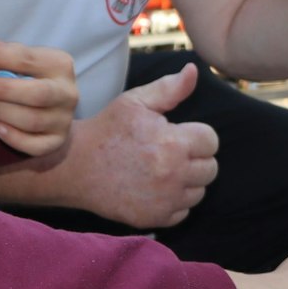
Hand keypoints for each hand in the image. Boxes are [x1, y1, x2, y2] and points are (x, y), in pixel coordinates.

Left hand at [0, 37, 76, 156]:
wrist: (54, 113)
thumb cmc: (32, 81)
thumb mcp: (20, 61)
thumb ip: (0, 51)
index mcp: (60, 64)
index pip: (27, 58)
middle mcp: (67, 92)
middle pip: (38, 93)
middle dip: (2, 90)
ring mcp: (64, 119)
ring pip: (33, 120)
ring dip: (2, 112)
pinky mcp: (57, 142)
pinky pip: (35, 145)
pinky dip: (13, 137)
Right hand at [67, 64, 218, 228]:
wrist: (76, 167)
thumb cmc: (108, 129)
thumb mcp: (135, 102)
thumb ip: (170, 88)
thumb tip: (194, 70)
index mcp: (173, 143)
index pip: (211, 141)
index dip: (196, 135)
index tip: (177, 134)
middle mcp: (173, 174)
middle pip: (210, 168)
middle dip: (195, 158)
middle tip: (169, 152)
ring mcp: (164, 200)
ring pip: (199, 192)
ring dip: (187, 181)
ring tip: (161, 169)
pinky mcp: (155, 218)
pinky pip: (183, 211)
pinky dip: (174, 202)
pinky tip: (154, 188)